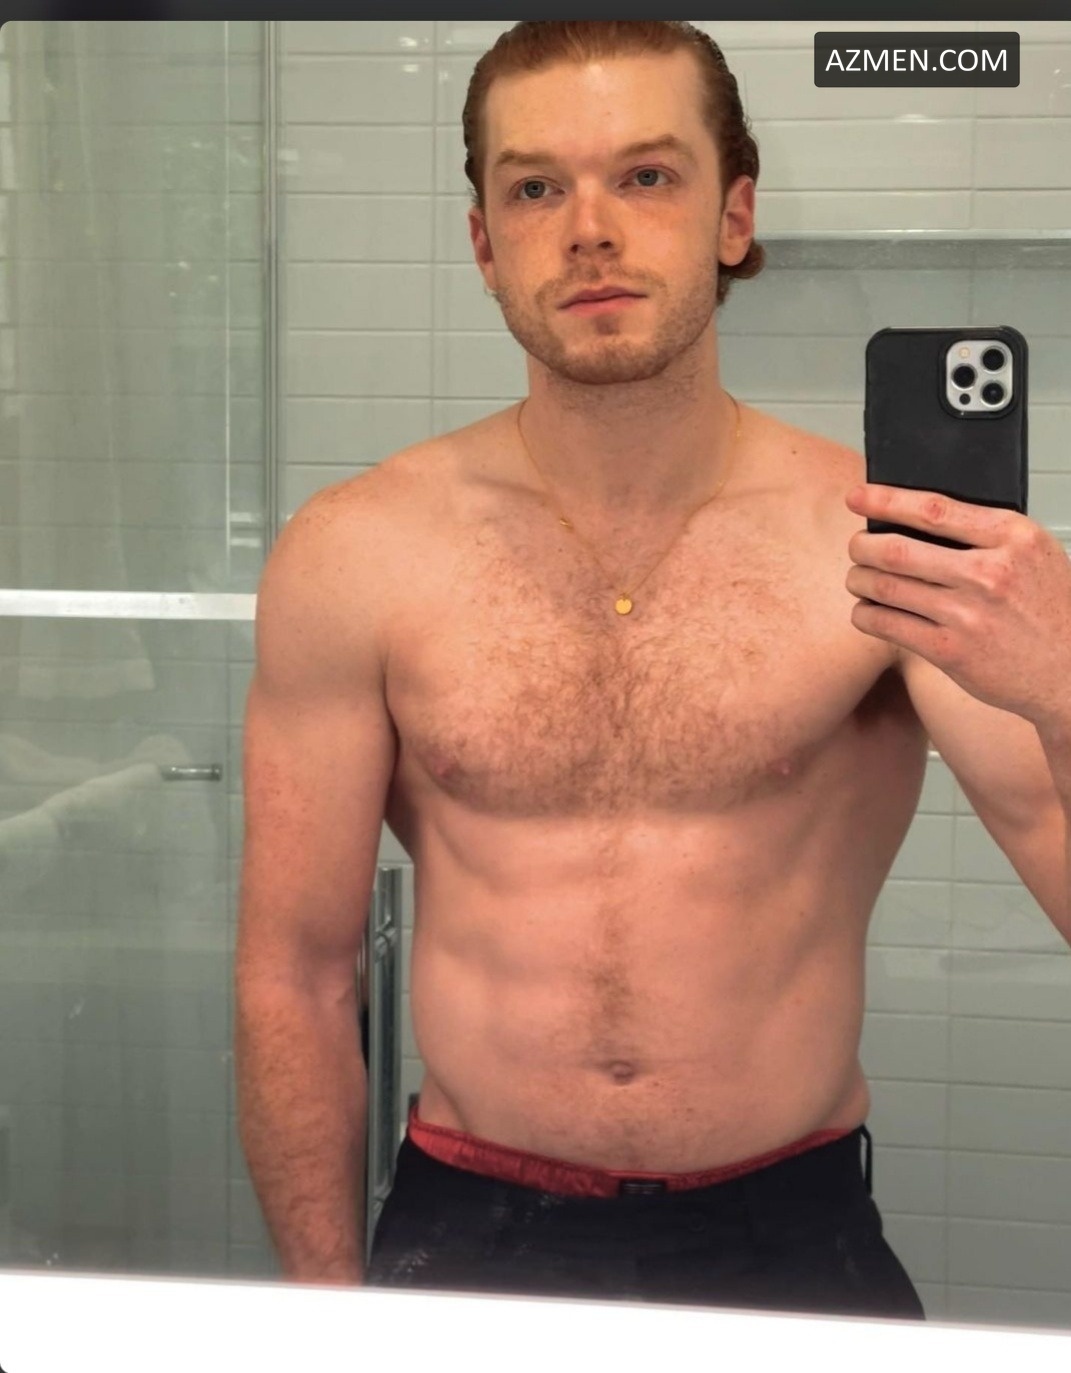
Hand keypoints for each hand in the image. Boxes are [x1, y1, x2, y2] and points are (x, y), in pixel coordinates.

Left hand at [844, 483, 1070, 728]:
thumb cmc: (1052, 608)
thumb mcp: (1033, 554)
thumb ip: (984, 533)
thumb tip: (915, 518)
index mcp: (1012, 537)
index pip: (933, 509)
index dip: (886, 500)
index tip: (858, 496)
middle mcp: (989, 573)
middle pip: (898, 550)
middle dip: (863, 546)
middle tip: (856, 547)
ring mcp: (968, 615)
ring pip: (887, 588)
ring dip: (860, 580)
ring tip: (858, 578)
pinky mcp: (952, 652)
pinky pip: (889, 626)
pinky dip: (867, 615)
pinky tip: (866, 612)